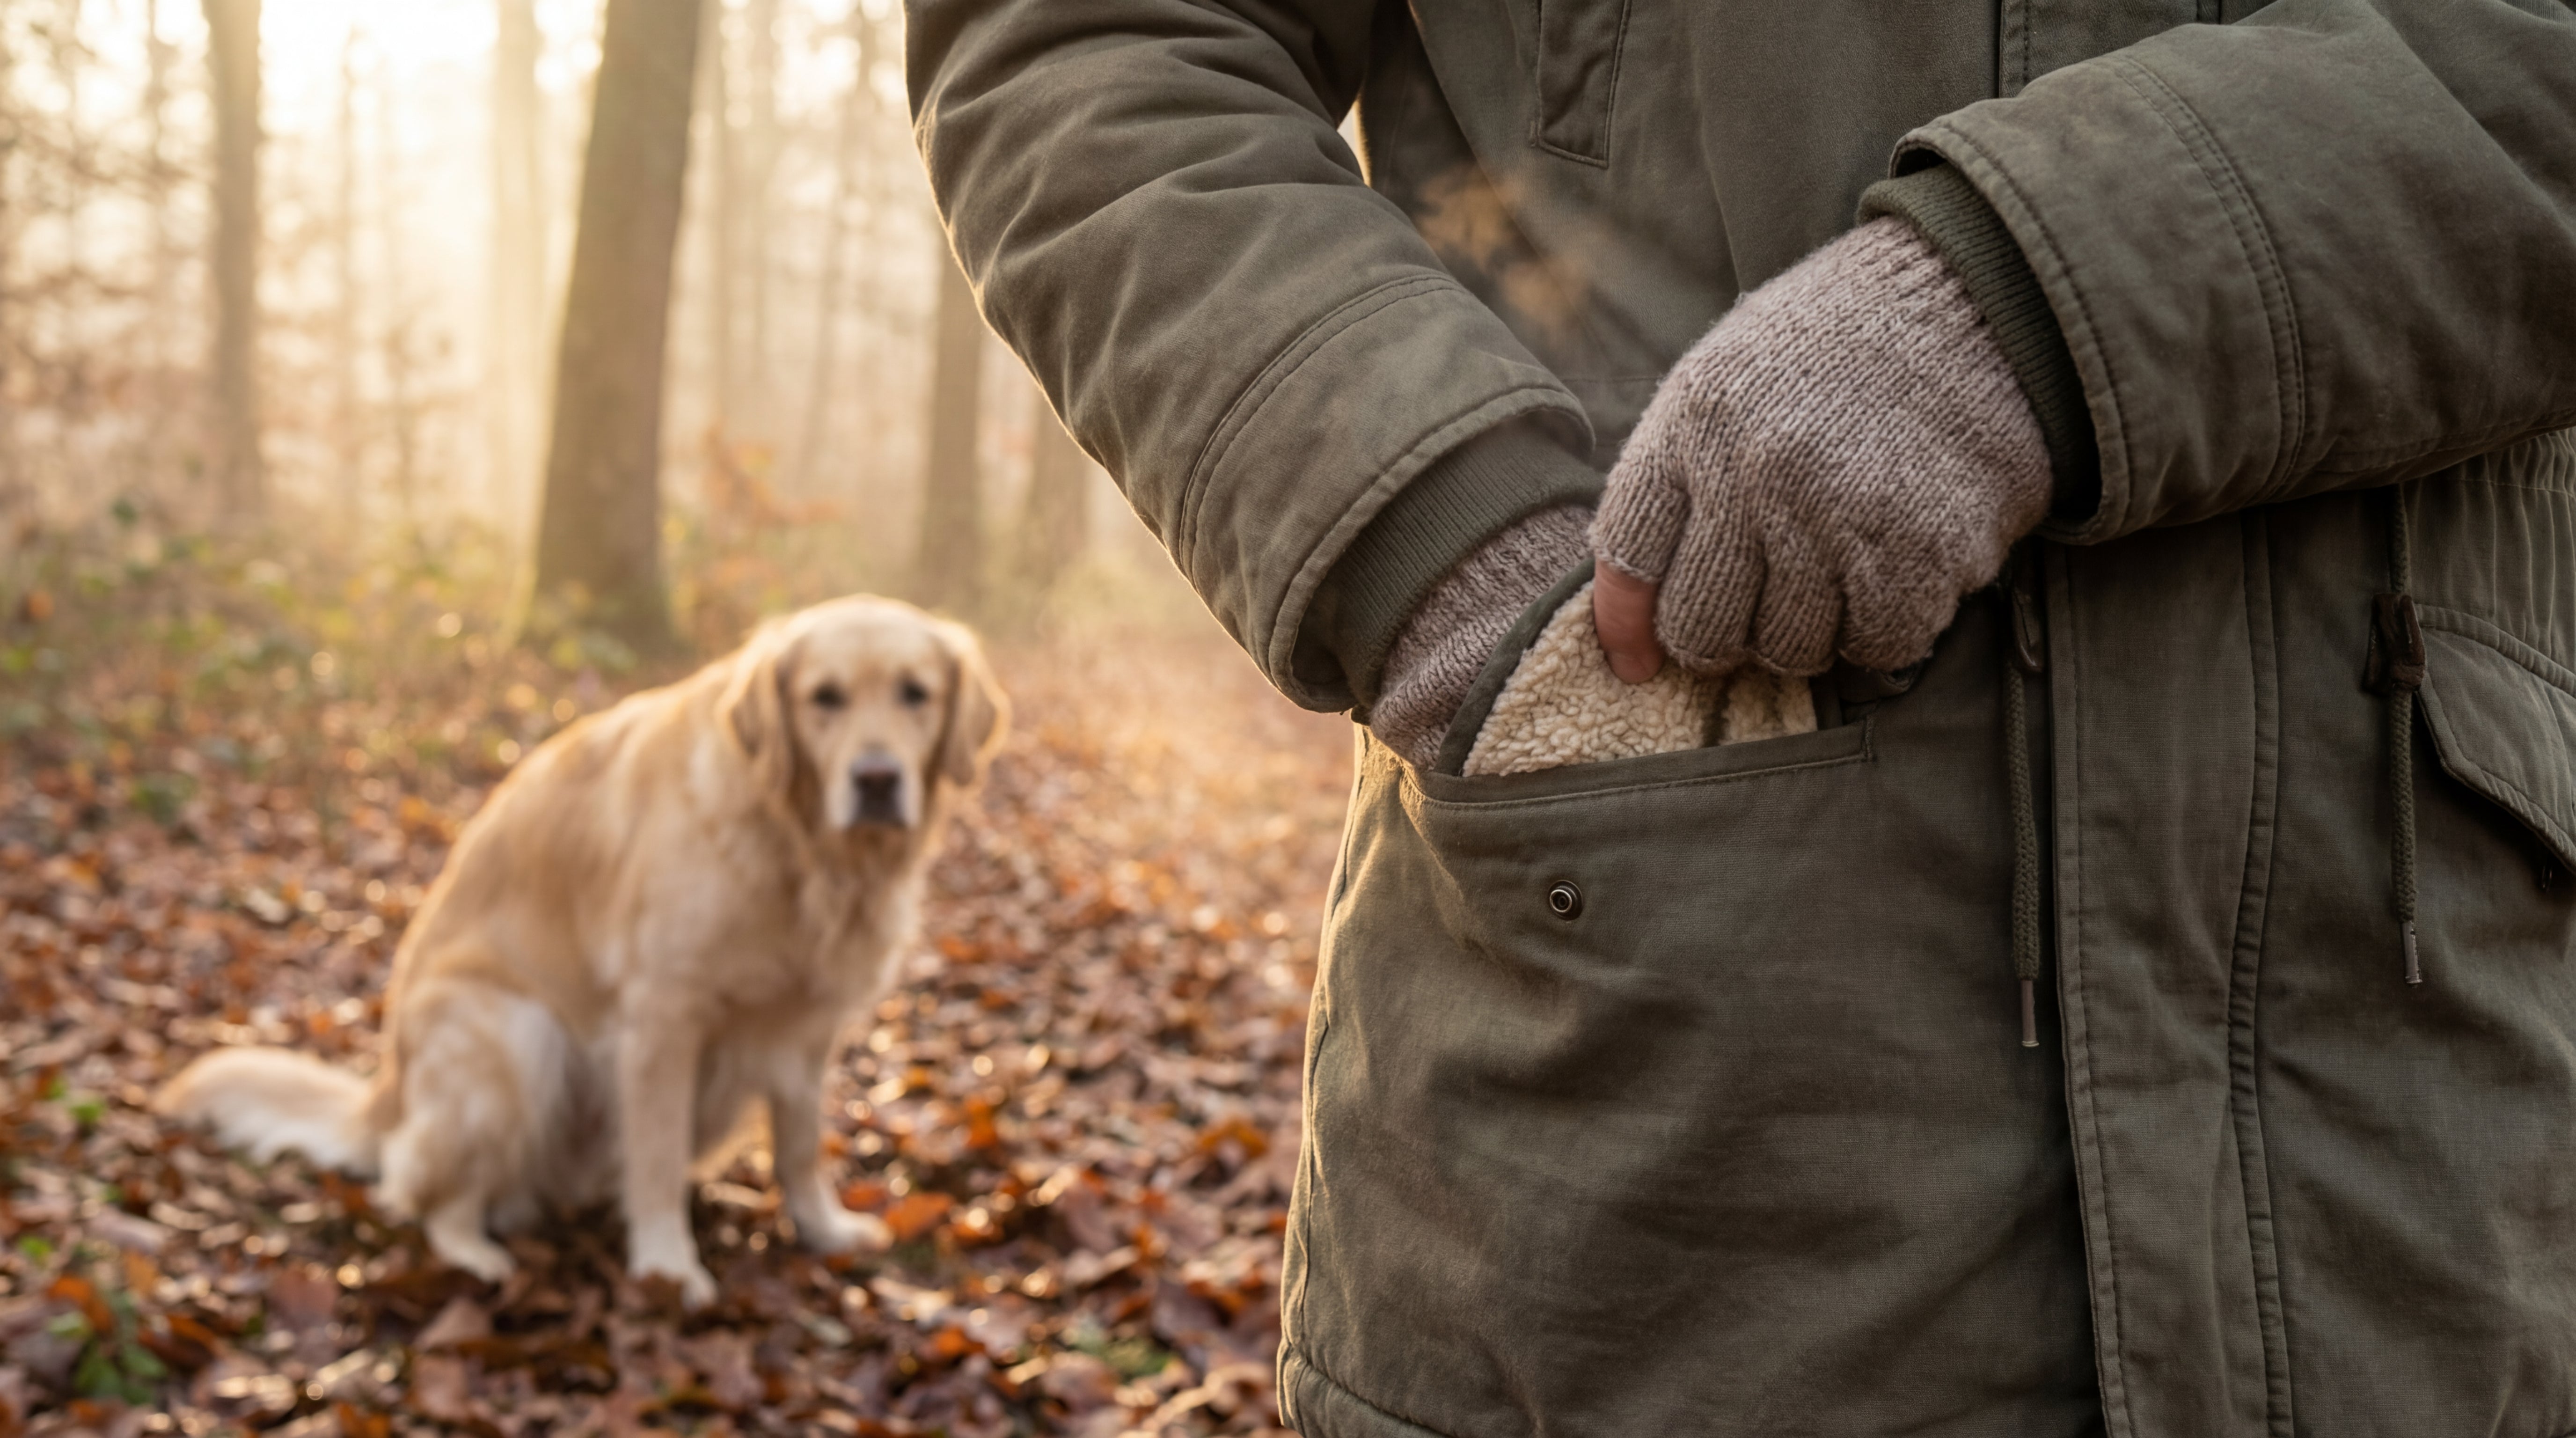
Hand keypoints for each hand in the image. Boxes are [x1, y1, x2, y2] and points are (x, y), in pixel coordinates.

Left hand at [1591, 217, 2052, 682]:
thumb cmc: (1839, 351)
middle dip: (1722, 641)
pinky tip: (1894, 577)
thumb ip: (1677, 480)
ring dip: (1808, 635)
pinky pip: (1875, 647)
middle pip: (1702, 627)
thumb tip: (1632, 616)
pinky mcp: (1917, 553)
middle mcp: (1756, 473)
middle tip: (1755, 617)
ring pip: (1788, 650)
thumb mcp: (1728, 378)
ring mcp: (1836, 516)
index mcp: (1698, 422)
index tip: (1636, 661)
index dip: (1624, 623)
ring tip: (1836, 576)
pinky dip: (1882, 632)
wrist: (1978, 306)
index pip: (1628, 555)